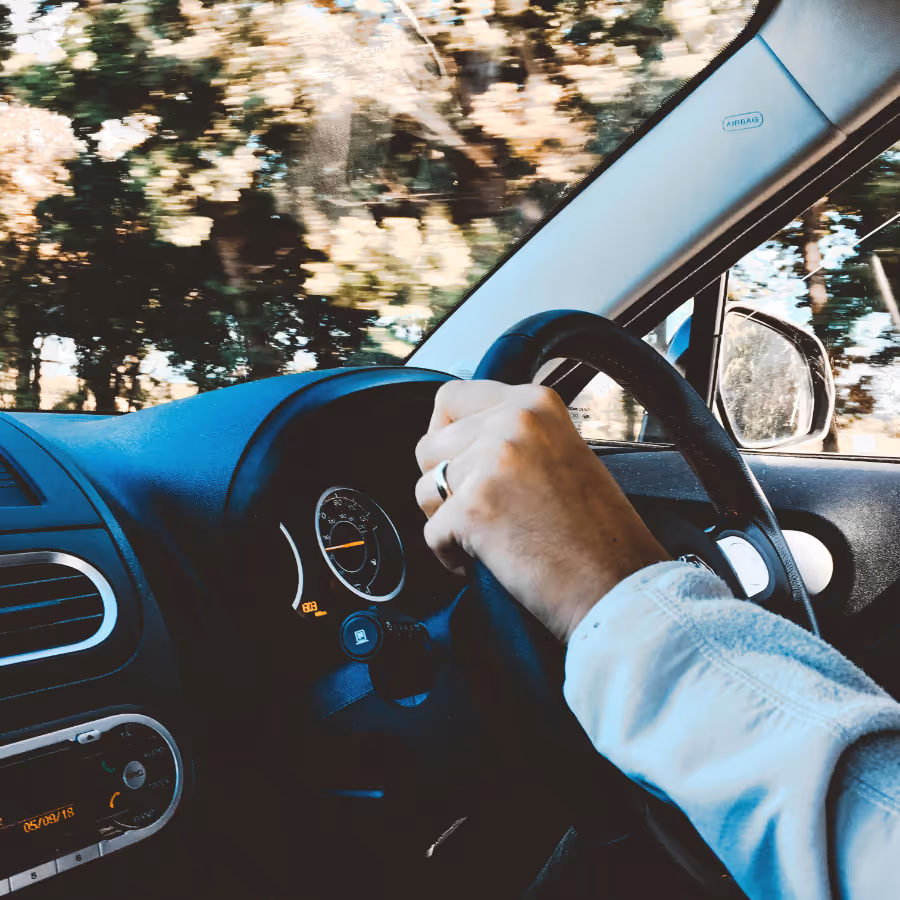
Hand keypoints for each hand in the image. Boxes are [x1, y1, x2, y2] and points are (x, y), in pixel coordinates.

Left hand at [415, 381, 668, 642]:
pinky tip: (490, 560)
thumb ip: (513, 436)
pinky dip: (451, 555)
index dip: (444, 434)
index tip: (458, 462)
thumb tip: (458, 439)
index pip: (451, 397)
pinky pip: (431, 533)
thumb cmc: (598, 533)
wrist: (618, 586)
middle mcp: (511, 423)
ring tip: (488, 537)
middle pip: (428, 446)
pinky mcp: (472, 509)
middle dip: (444, 483)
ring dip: (445, 519)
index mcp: (535, 403)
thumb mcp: (562, 453)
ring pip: (425, 488)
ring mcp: (490, 464)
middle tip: (481, 511)